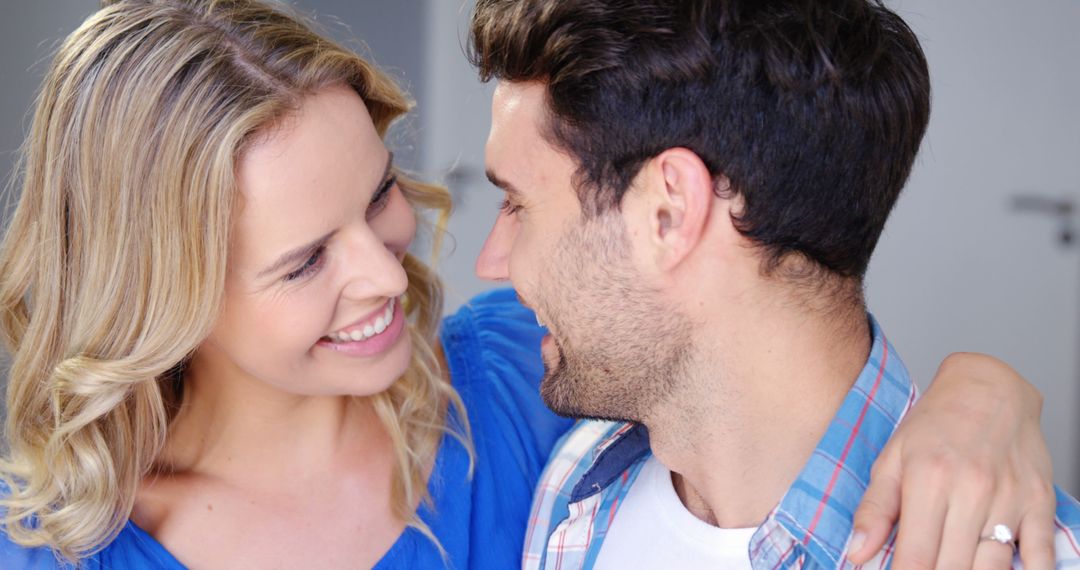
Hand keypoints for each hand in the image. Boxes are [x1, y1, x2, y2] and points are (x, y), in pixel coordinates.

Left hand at [846, 353, 1055, 568]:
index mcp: (928, 479)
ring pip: (991, 568)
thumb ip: (874, 509)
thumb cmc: (936, 423)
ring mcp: (1010, 498)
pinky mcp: (1039, 502)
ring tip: (950, 568)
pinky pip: (1039, 555)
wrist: (989, 389)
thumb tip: (856, 553)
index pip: (915, 556)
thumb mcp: (892, 458)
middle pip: (952, 567)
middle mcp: (971, 490)